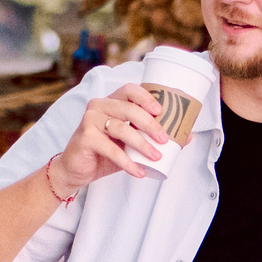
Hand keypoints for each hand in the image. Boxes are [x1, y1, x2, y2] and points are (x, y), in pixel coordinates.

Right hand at [50, 84, 171, 193]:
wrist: (75, 170)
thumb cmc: (104, 153)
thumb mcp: (130, 144)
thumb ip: (151, 138)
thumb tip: (186, 137)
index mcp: (111, 102)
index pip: (129, 90)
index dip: (146, 97)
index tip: (162, 111)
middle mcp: (99, 106)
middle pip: (129, 109)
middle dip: (150, 124)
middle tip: (165, 139)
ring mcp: (90, 121)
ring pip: (121, 128)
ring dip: (142, 144)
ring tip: (156, 157)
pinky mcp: (85, 138)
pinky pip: (111, 149)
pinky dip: (127, 162)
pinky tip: (139, 171)